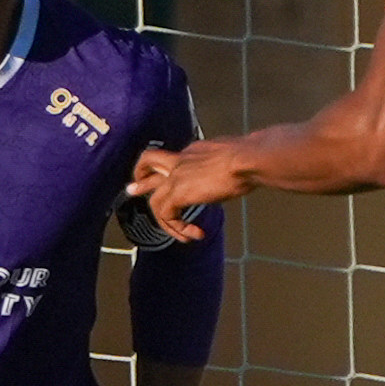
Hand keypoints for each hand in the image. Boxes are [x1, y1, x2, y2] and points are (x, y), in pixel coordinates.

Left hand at [127, 142, 250, 241]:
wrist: (247, 160)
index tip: (174, 180)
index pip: (175, 159)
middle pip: (149, 160)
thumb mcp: (239, 159)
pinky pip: (166, 215)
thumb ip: (234, 165)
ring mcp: (176, 176)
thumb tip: (247, 171)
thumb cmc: (252, 158)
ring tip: (180, 234)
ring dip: (164, 220)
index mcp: (196, 150)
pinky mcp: (177, 193)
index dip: (173, 172)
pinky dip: (177, 228)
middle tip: (133, 188)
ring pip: (153, 197)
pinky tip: (193, 235)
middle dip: (140, 176)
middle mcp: (181, 159)